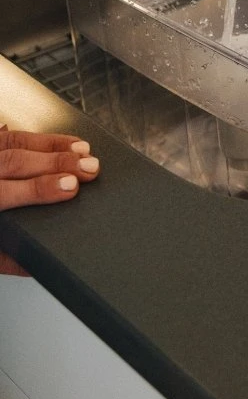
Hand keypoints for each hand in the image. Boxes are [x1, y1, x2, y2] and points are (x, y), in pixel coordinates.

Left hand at [0, 125, 99, 275]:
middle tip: (89, 168)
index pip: (6, 192)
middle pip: (15, 161)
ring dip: (54, 146)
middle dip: (57, 163)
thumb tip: (37, 264)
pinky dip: (43, 138)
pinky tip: (66, 142)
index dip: (40, 188)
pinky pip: (13, 135)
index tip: (70, 188)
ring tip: (84, 151)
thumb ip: (5, 259)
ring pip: (16, 141)